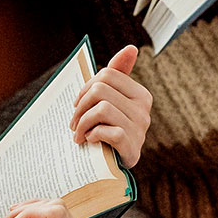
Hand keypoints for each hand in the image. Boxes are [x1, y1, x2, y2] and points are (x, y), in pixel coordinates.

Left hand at [70, 45, 150, 168]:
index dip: (85, 88)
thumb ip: (119, 75)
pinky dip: (92, 135)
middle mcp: (144, 109)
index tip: (78, 104)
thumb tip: (131, 48)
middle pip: (100, 90)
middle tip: (73, 123)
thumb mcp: (114, 103)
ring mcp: (140, 129)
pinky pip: (106, 131)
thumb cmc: (110, 132)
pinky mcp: (132, 147)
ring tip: (78, 134)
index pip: (106, 75)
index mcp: (141, 95)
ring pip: (101, 108)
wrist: (115, 169)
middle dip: (80, 106)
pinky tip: (90, 141)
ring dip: (82, 123)